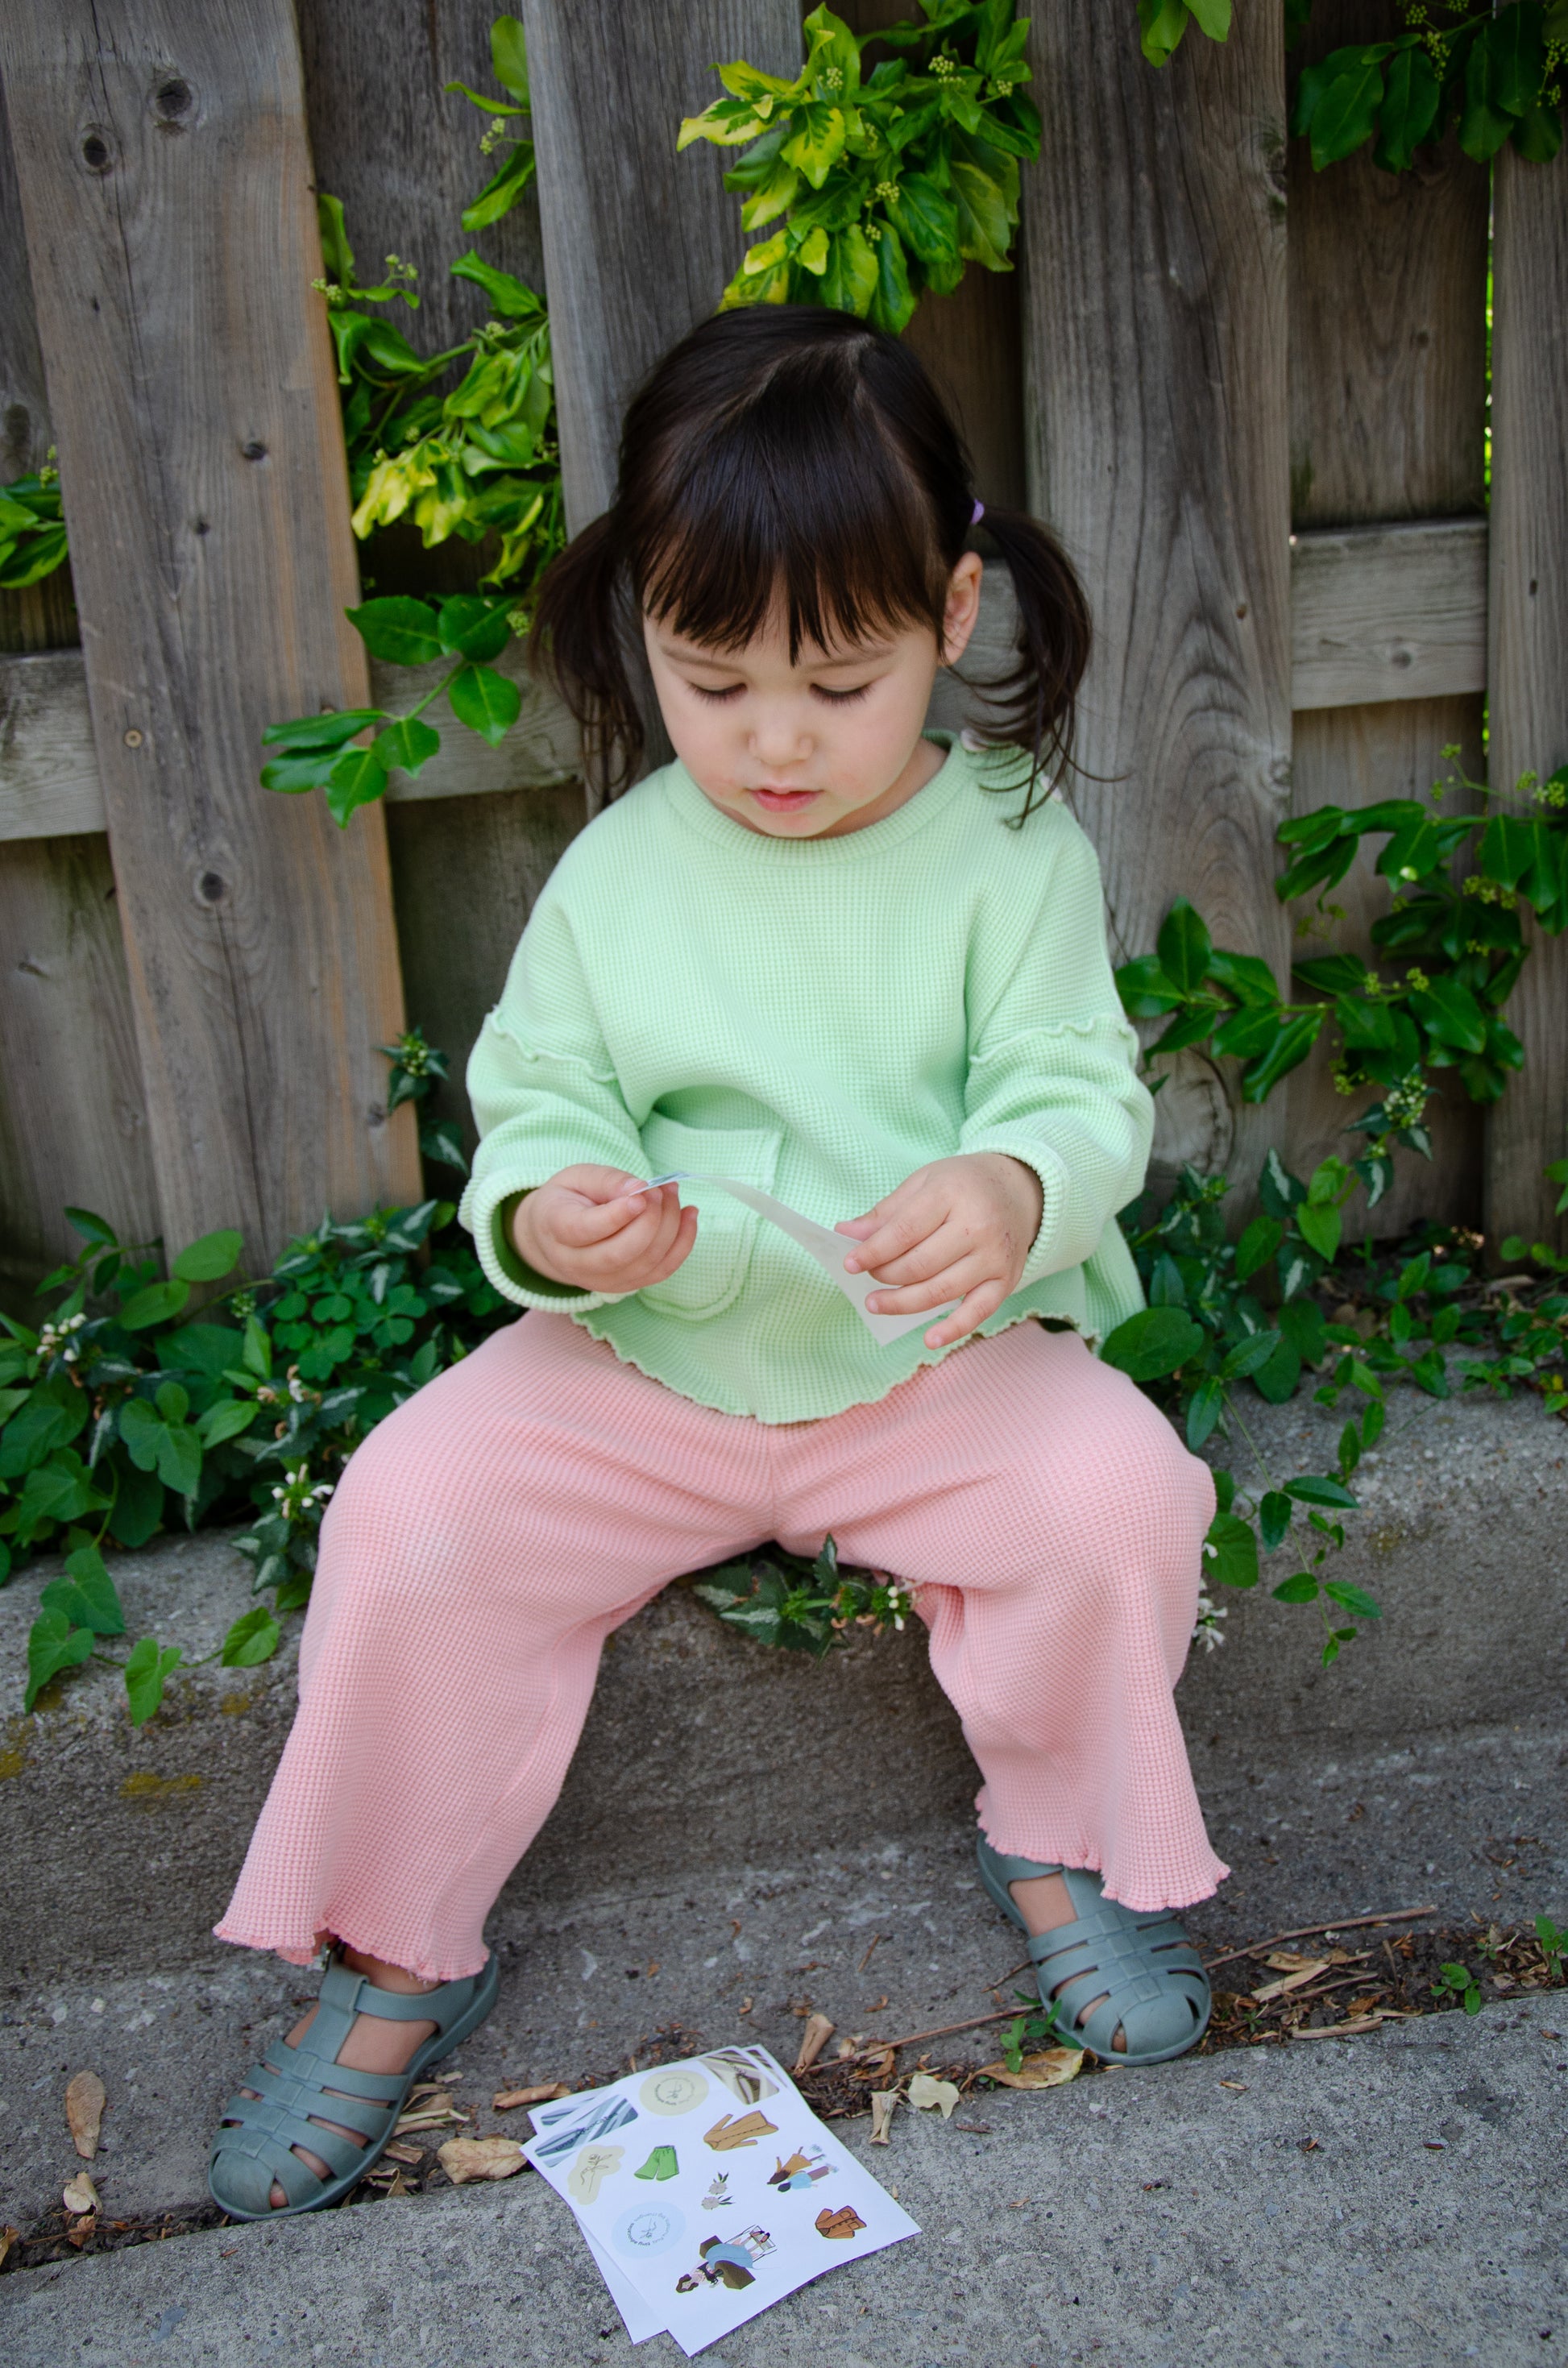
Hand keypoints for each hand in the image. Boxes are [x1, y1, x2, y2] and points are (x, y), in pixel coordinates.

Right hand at [511, 1165, 696, 1295]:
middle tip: (660, 1189)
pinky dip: (683, 1243)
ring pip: (645, 1263)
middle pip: (619, 1254)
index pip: (585, 1230)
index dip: (616, 1216)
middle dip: (651, 1220)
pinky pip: (662, 1271)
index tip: (641, 1195)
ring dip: (670, 1226)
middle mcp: (575, 1264)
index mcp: (555, 1229)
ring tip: (672, 1193)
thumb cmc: (568, 1199)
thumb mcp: (578, 1177)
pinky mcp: (626, 1285)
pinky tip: (689, 1214)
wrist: (556, 1234)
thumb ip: (606, 1181)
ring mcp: (602, 1280)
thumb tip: (638, 1189)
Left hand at [835, 1153, 1042, 1348]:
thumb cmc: (964, 1185)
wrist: (1019, 1189)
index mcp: (951, 1195)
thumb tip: (846, 1233)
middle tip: (869, 1276)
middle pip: (920, 1264)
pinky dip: (954, 1329)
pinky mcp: (1006, 1280)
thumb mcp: (923, 1183)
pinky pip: (978, 1311)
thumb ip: (886, 1212)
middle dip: (886, 1275)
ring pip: (941, 1290)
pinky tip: (929, 1339)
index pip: (903, 1231)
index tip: (849, 1264)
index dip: (872, 1251)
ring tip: (876, 1303)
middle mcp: (977, 1226)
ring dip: (903, 1303)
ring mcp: (994, 1256)